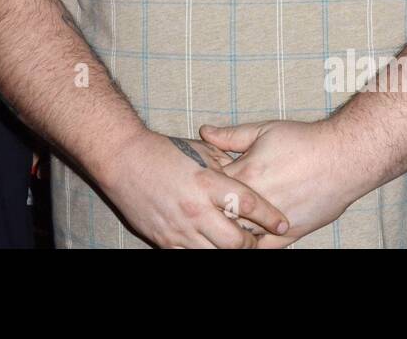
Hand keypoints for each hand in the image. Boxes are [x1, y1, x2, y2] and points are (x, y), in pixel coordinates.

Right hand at [94, 129, 289, 248]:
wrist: (123, 160)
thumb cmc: (163, 152)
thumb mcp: (199, 150)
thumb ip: (226, 164)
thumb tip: (248, 174)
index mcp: (207, 182)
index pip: (248, 204)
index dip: (270, 216)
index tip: (283, 223)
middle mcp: (195, 208)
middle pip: (236, 241)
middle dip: (253, 243)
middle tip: (259, 239)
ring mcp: (179, 228)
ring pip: (216, 254)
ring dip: (231, 251)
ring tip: (238, 245)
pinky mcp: (164, 240)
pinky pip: (192, 257)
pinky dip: (206, 253)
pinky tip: (212, 247)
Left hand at [199, 119, 363, 247]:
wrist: (343, 157)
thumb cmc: (305, 141)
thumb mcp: (263, 130)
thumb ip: (230, 136)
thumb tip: (204, 132)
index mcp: (245, 173)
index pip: (209, 186)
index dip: (202, 185)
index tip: (200, 183)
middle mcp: (257, 201)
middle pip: (219, 214)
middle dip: (211, 210)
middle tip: (206, 206)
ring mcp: (273, 220)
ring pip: (239, 235)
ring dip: (229, 229)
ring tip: (221, 223)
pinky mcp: (290, 233)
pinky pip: (263, 248)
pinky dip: (251, 245)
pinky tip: (244, 239)